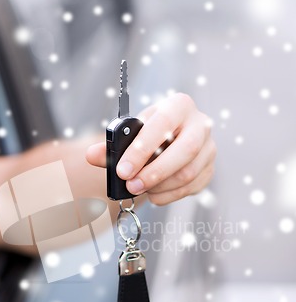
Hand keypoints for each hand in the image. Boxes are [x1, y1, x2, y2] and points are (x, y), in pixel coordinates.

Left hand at [86, 93, 215, 205]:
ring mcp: (209, 148)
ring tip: (139, 188)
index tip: (122, 170)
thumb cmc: (148, 135)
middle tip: (131, 186)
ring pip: (188, 173)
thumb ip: (111, 145)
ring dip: (159, 186)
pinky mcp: (210, 169)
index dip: (142, 149)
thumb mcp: (131, 134)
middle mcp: (200, 124)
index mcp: (179, 105)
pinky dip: (168, 195)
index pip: (163, 124)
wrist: (167, 142)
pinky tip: (153, 194)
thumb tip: (92, 155)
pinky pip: (191, 188)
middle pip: (185, 151)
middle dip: (154, 172)